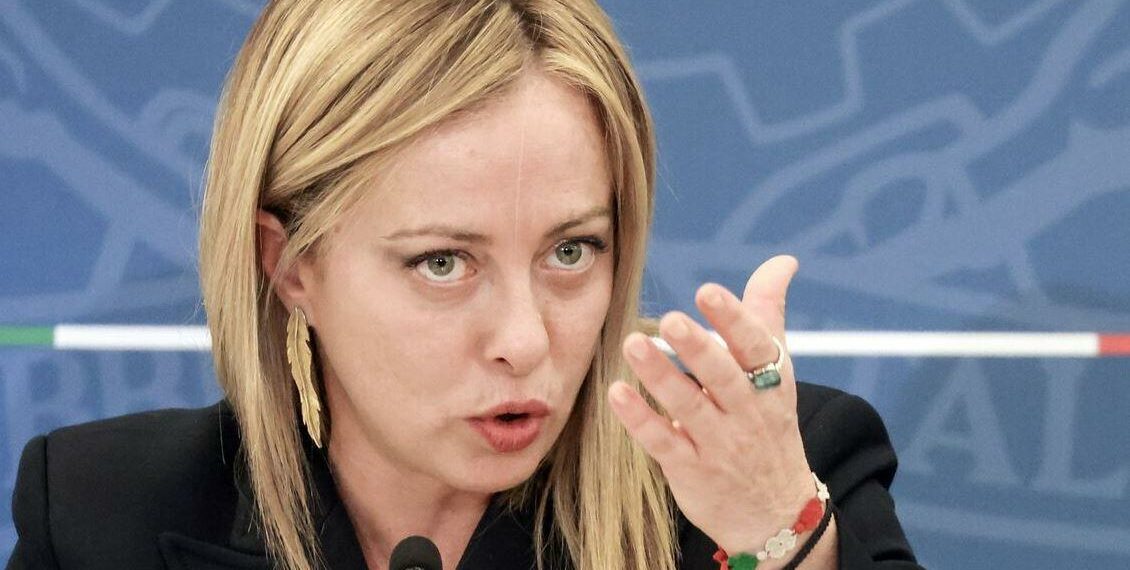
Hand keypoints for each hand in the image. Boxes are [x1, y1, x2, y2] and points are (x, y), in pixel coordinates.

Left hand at [608, 255, 814, 555]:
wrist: (776, 513)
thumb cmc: (769, 425)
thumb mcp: (779, 372)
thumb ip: (768, 312)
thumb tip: (783, 261)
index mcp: (770, 382)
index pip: (755, 346)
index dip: (734, 319)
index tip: (708, 291)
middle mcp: (746, 412)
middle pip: (722, 376)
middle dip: (697, 347)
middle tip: (668, 318)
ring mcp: (717, 444)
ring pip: (688, 407)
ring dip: (660, 375)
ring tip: (632, 343)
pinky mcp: (690, 470)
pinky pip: (663, 443)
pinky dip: (640, 419)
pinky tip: (617, 393)